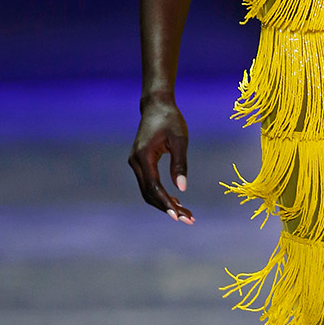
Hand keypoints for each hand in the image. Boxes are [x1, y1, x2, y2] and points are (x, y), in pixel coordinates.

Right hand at [127, 96, 194, 223]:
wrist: (156, 105)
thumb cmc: (171, 120)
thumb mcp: (180, 140)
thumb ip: (180, 164)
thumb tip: (182, 189)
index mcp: (143, 157)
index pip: (154, 187)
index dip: (166, 203)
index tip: (178, 216)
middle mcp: (135, 162)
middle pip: (149, 193)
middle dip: (167, 207)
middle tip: (188, 219)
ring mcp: (135, 162)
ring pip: (148, 190)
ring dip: (164, 203)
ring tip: (185, 213)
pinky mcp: (139, 162)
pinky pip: (149, 183)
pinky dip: (160, 194)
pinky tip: (175, 200)